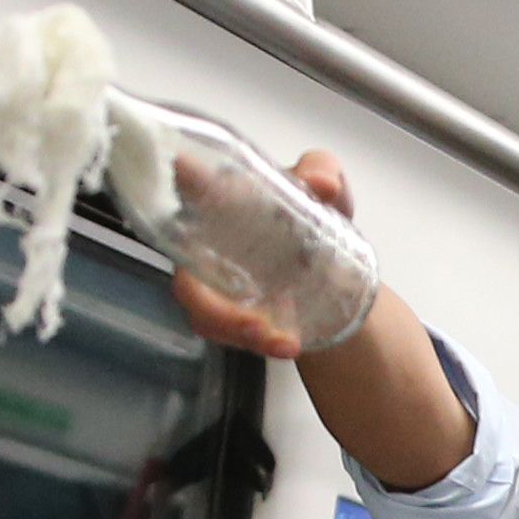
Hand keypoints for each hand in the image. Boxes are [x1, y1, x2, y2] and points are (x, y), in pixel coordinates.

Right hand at [165, 146, 360, 357]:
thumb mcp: (327, 188)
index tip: (188, 176)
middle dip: (210, 301)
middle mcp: (204, 238)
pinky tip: (287, 345)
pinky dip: (255, 344)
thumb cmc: (312, 218)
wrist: (335, 270)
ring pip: (200, 308)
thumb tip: (323, 184)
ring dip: (235, 329)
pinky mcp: (225, 312)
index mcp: (220, 197)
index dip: (184, 182)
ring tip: (283, 342)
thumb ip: (323, 173)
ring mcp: (210, 278)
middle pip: (183, 268)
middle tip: (255, 321)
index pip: (189, 182)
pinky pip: (222, 332)